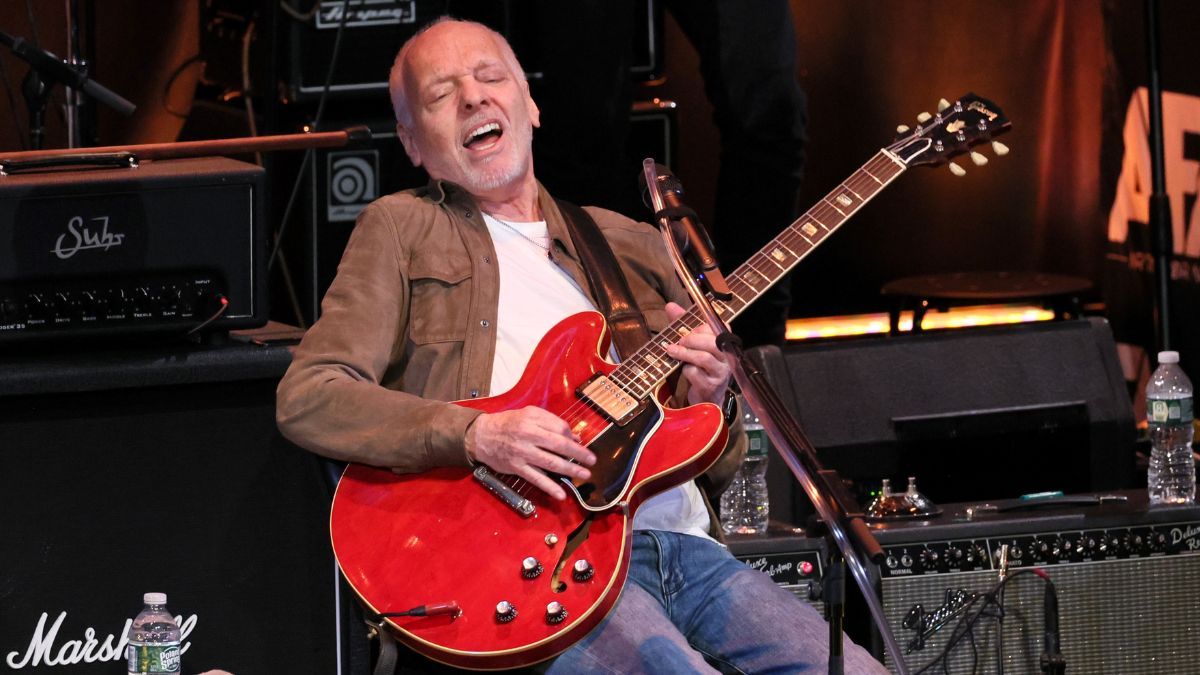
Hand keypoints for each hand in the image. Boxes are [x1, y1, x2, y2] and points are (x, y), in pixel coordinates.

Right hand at [466, 406, 595, 499]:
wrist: (482, 435)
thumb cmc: (508, 423)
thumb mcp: (529, 414)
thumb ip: (551, 422)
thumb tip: (574, 437)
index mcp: (533, 420)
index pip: (559, 428)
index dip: (572, 436)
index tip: (580, 443)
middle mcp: (528, 436)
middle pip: (559, 445)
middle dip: (578, 454)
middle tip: (592, 460)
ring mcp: (523, 453)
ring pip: (551, 463)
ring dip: (570, 470)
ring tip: (584, 474)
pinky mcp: (517, 468)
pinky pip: (536, 479)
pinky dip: (549, 487)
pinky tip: (561, 494)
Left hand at [663, 301, 731, 405]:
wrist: (706, 395)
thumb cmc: (700, 365)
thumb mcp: (693, 343)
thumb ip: (684, 324)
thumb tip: (670, 306)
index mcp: (726, 342)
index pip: (720, 327)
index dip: (703, 327)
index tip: (691, 329)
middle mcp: (728, 357)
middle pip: (712, 342)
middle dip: (692, 339)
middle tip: (680, 341)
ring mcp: (721, 372)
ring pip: (704, 358)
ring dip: (684, 353)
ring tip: (672, 351)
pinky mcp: (711, 386)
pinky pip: (696, 373)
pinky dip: (686, 370)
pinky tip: (684, 370)